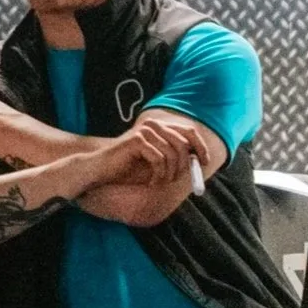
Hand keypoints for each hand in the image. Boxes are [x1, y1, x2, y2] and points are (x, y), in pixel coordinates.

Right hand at [94, 117, 210, 189]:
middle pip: (183, 144)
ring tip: (159, 182)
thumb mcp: (158, 163)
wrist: (102, 170)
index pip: (189, 132)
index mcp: (160, 128)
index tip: (205, 163)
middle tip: (174, 180)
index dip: (201, 147)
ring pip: (172, 154)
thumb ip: (176, 158)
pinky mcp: (137, 140)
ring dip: (169, 174)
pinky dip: (158, 175)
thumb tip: (199, 160)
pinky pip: (159, 160)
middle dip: (184, 166)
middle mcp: (153, 125)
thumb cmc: (130, 169)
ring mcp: (145, 131)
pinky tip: (150, 182)